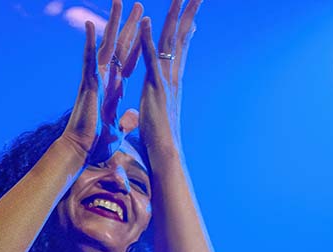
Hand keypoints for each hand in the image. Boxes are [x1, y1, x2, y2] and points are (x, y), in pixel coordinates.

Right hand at [61, 0, 143, 161]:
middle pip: (119, 46)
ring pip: (105, 45)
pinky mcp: (88, 84)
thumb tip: (132, 117)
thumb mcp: (118, 129)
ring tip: (119, 2)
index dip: (137, 46)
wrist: (82, 150)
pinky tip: (90, 24)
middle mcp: (104, 79)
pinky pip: (89, 60)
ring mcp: (95, 79)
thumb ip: (125, 120)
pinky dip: (89, 42)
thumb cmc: (96, 143)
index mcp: (113, 88)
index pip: (128, 62)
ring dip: (112, 24)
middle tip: (139, 6)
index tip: (147, 31)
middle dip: (130, 26)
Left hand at [138, 0, 201, 157]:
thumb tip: (141, 112)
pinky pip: (151, 58)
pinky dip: (148, 39)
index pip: (179, 49)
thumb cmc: (158, 143)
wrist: (165, 156)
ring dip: (173, 16)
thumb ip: (148, 109)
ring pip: (170, 42)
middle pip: (181, 38)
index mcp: (170, 82)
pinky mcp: (155, 88)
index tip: (191, 11)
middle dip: (188, 13)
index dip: (185, 29)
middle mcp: (172, 77)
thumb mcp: (152, 118)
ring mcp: (165, 80)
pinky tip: (145, 20)